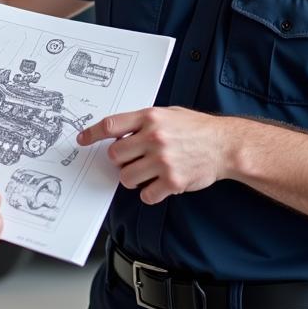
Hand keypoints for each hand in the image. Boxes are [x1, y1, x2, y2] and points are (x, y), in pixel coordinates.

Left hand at [77, 106, 230, 205]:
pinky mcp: (172, 181)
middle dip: (119, 160)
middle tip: (130, 159)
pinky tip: (158, 185)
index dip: (92, 133)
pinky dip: (149, 193)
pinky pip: (146, 195)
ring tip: (145, 173)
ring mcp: (163, 160)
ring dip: (131, 178)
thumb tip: (119, 133)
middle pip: (114, 155)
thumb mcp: (168, 114)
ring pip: (126, 177)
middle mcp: (154, 138)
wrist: (225, 145)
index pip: (111, 125)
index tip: (82, 139)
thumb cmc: (196, 128)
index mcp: (150, 118)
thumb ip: (143, 122)